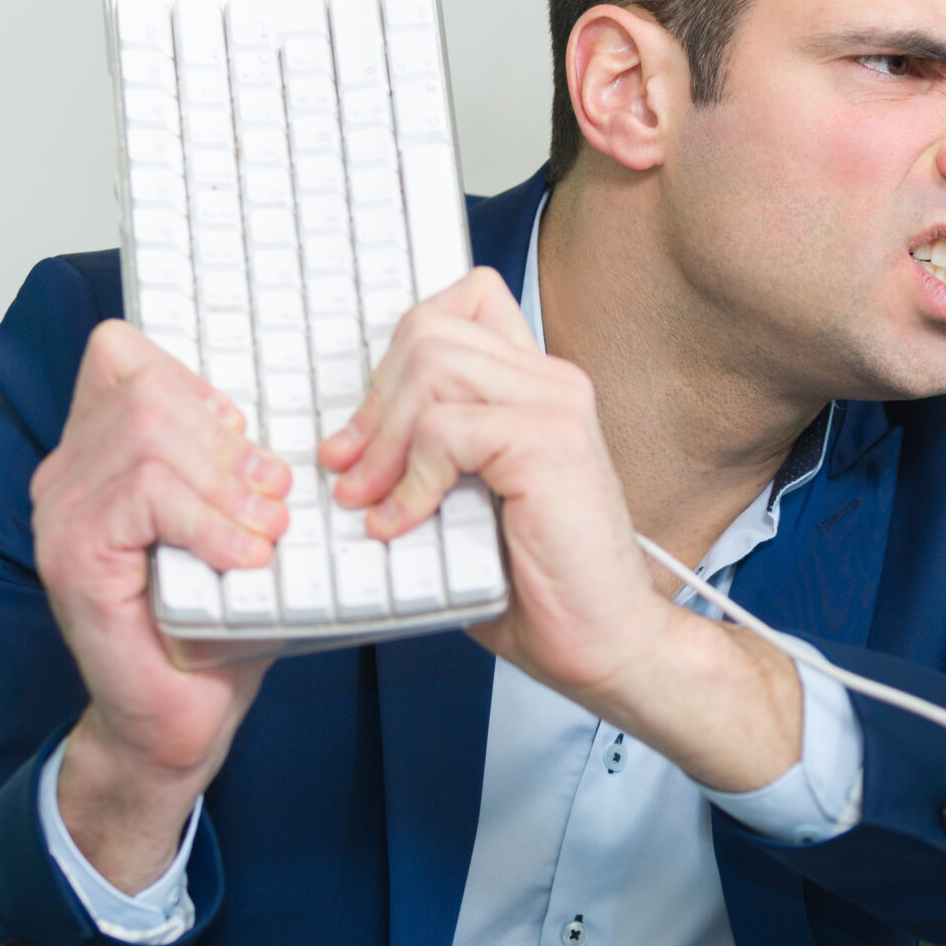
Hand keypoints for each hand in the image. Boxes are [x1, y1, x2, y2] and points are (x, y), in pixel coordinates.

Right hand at [29, 320, 291, 890]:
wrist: (173, 724)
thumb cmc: (209, 632)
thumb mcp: (236, 529)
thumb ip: (243, 471)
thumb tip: (305, 430)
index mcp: (95, 456)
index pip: (120, 355)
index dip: (195, 385)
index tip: (243, 444)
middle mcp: (64, 477)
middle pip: (147, 393)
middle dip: (227, 443)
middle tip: (272, 500)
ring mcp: (61, 517)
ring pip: (150, 439)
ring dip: (228, 486)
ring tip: (265, 532)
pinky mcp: (73, 559)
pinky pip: (148, 496)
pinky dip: (211, 524)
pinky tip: (243, 559)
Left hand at [321, 270, 802, 789]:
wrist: (602, 642)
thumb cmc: (540, 587)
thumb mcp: (467, 504)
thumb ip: (427, 454)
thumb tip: (343, 445)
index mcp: (536, 386)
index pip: (461, 302)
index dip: (397, 356)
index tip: (367, 431)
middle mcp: (553, 382)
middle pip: (430, 329)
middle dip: (373, 401)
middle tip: (350, 470)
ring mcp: (557, 405)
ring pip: (432, 365)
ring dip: (384, 439)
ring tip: (368, 499)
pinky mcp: (550, 443)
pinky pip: (445, 429)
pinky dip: (408, 481)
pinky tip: (402, 524)